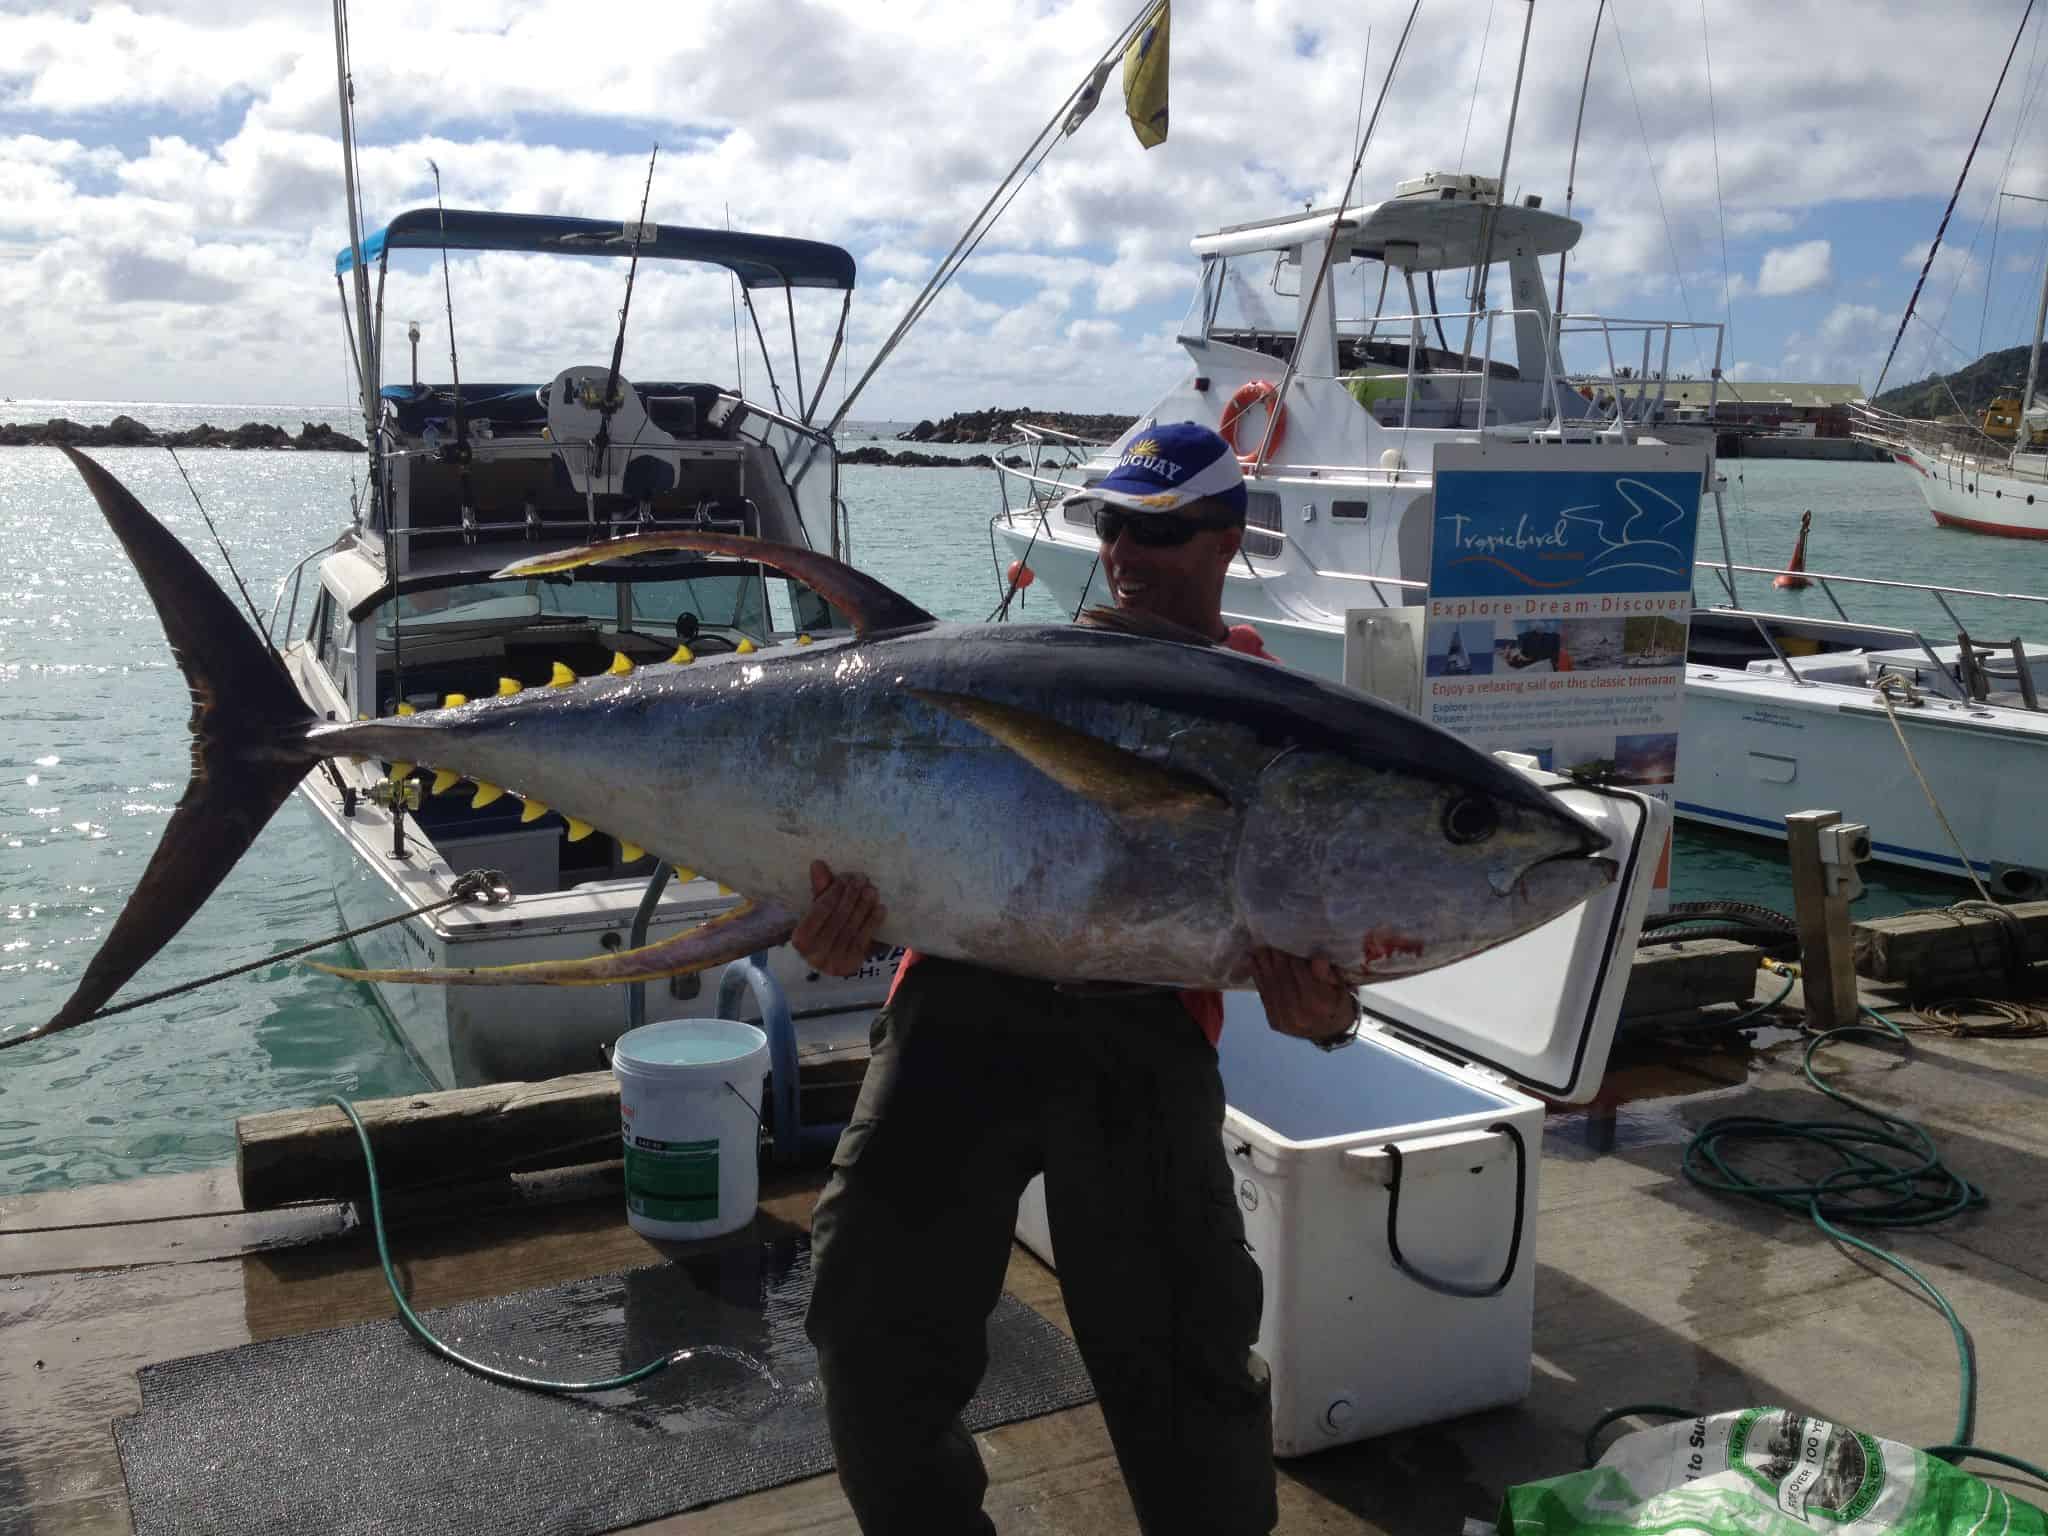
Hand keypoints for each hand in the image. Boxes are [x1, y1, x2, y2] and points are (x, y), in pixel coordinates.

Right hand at [791, 861, 885, 977]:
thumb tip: (818, 864)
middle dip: (851, 895)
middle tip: (862, 879)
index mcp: (801, 938)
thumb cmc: (820, 933)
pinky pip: (864, 938)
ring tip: (872, 890)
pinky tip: (880, 908)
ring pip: (852, 926)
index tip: (846, 877)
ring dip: (864, 906)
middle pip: (838, 916)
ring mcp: (834, 960)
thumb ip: (819, 890)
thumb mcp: (816, 912)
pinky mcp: (852, 964)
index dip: (834, 890)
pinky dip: (873, 921)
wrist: (828, 964)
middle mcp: (816, 952)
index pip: (821, 908)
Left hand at [1249, 947, 1356, 1045]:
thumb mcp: (1340, 988)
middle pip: (1284, 978)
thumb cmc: (1337, 1003)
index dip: (1293, 957)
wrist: (1330, 1031)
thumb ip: (1328, 973)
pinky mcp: (1274, 1021)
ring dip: (1263, 964)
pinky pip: (1264, 995)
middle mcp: (1300, 1014)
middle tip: (1270, 938)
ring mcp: (1285, 1020)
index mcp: (1319, 1004)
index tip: (1288, 940)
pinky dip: (1258, 976)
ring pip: (1271, 985)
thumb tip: (1318, 958)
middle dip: (1276, 957)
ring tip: (1259, 946)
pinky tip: (1253, 961)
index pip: (1302, 974)